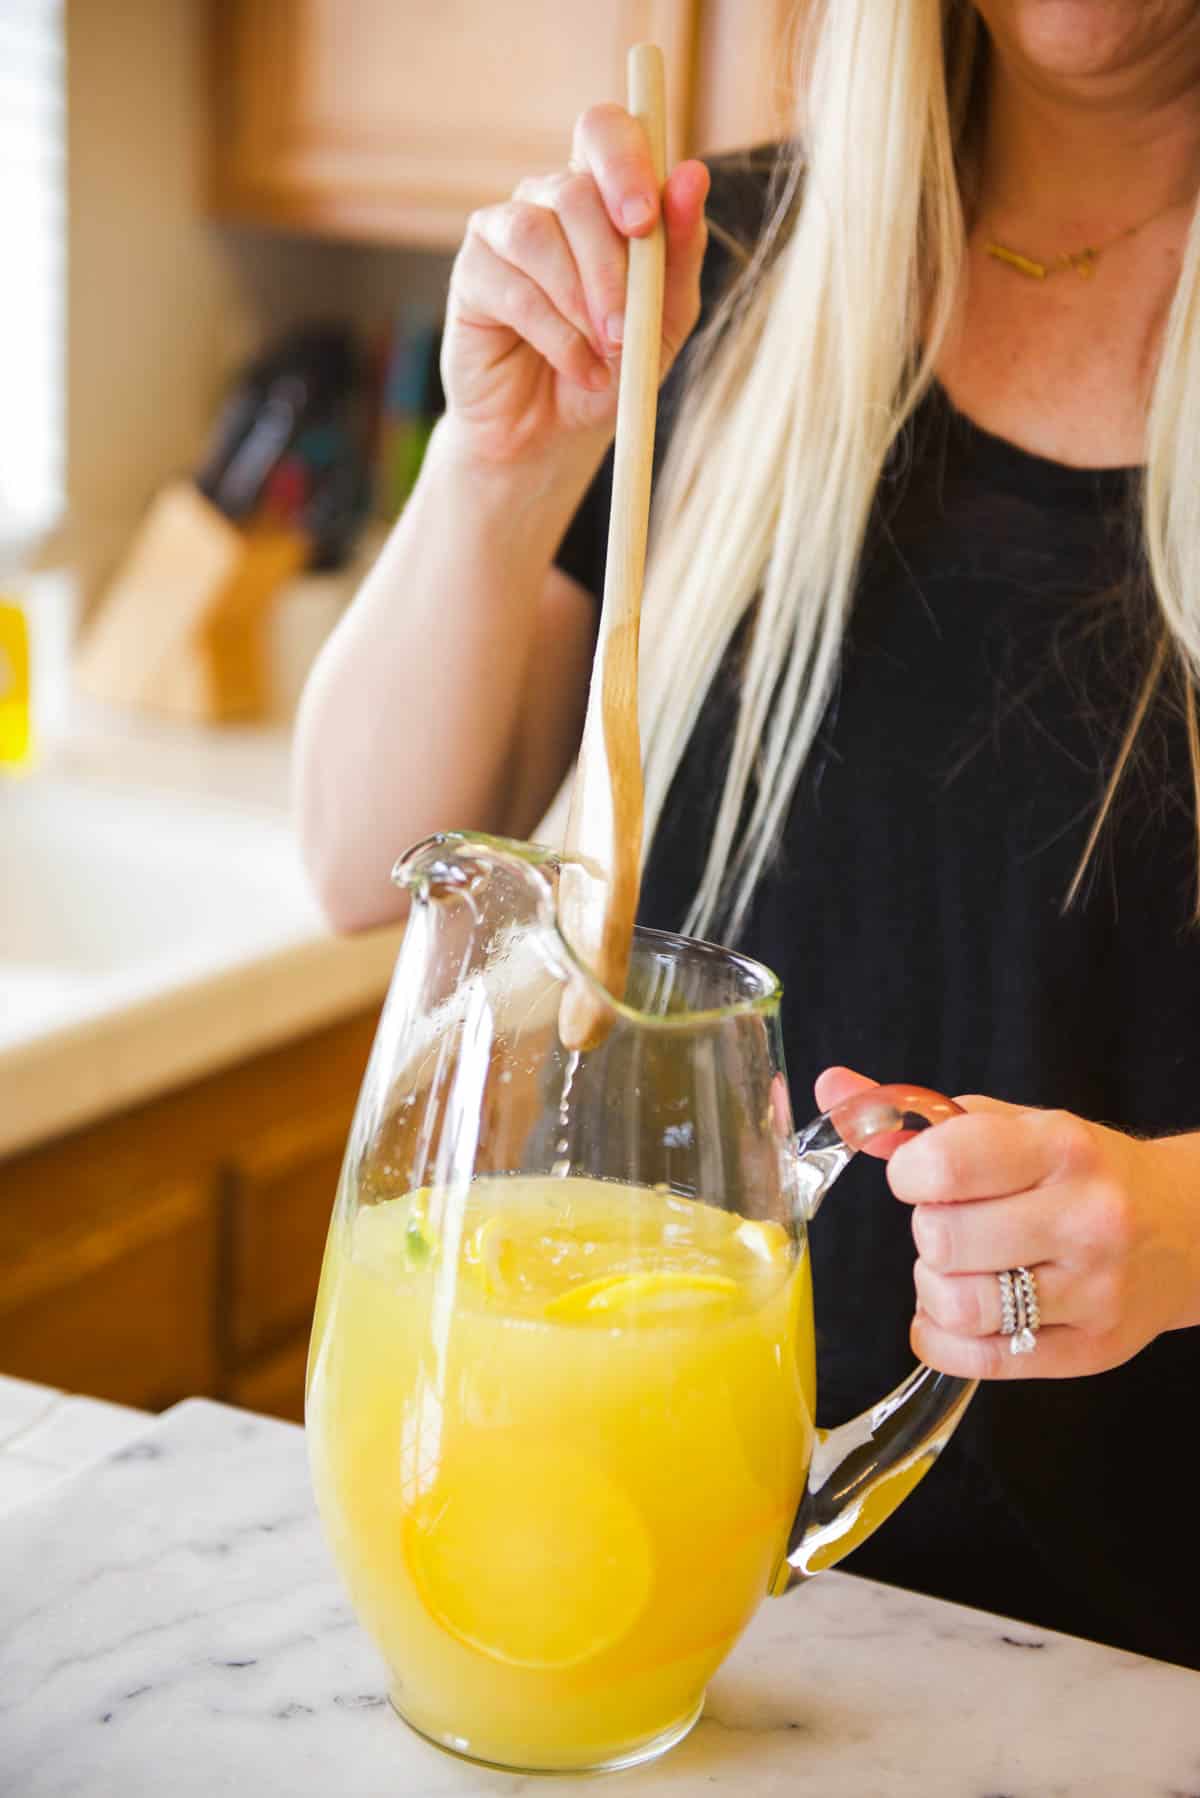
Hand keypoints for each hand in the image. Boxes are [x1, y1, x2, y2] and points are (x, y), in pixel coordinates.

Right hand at [440, 105, 709, 467]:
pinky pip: (515, 288)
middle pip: (575, 190)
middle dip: (610, 267)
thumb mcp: (665, 318)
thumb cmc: (613, 368)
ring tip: (606, 356)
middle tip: (627, 331)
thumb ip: (680, 252)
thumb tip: (693, 174)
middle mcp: (547, 199)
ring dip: (581, 302)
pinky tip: (580, 369)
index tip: (643, 223)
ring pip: (538, 234)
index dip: (624, 162)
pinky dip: (557, 336)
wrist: (555, 434)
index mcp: (601, 193)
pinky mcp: (472, 274)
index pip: (605, 131)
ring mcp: (503, 231)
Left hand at [815, 1066, 1199, 1379]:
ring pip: (957, 1306)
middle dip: (926, 1231)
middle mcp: (1085, 1220)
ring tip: (960, 1267)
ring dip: (934, 1287)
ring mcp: (1093, 1292)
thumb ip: (917, 1117)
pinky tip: (957, 1314)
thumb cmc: (1081, 1172)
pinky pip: (976, 1360)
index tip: (918, 1176)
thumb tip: (833, 1089)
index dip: (907, 1174)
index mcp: (1062, 1148)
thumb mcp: (1011, 1127)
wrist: (1186, 1229)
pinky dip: (942, 1338)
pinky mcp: (1089, 1352)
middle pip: (941, 1241)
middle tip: (950, 1223)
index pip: (944, 1166)